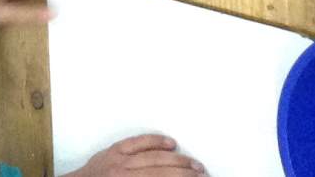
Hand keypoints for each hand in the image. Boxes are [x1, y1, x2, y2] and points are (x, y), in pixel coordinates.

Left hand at [68, 136, 205, 174]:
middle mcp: (124, 173)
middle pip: (161, 170)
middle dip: (184, 172)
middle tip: (201, 173)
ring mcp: (118, 160)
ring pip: (153, 156)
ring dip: (176, 159)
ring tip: (193, 163)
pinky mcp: (113, 150)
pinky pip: (137, 142)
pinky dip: (154, 141)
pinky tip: (170, 144)